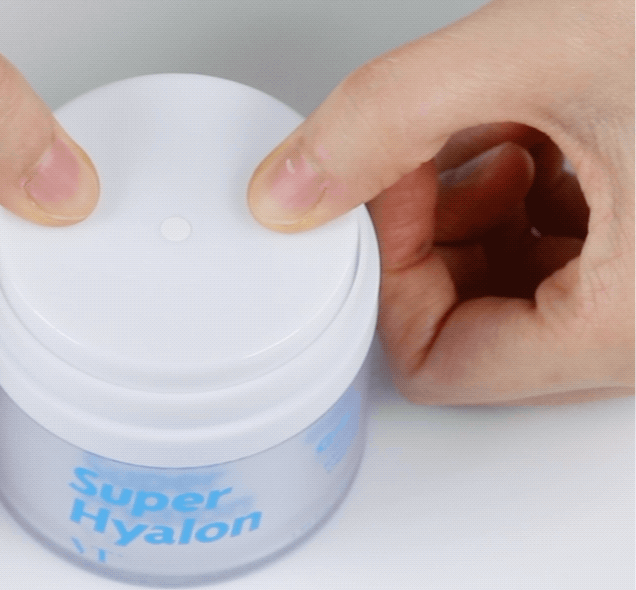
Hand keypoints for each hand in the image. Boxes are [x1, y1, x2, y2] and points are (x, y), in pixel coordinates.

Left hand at [248, 0, 633, 403]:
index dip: (389, 266)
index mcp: (635, 325)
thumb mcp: (545, 49)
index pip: (436, 360)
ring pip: (517, 285)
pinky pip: (569, 250)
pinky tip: (544, 122)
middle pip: (472, 322)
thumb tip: (287, 188)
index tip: (386, 183)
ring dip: (480, 200)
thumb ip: (386, 118)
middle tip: (434, 142)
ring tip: (505, 116)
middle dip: (431, 226)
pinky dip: (534, 189)